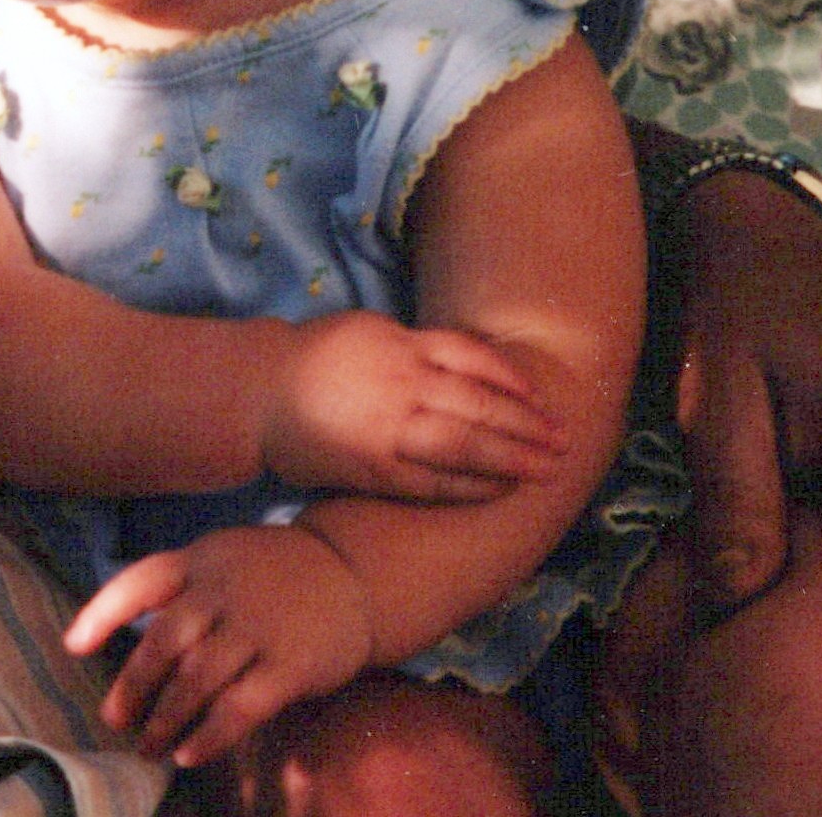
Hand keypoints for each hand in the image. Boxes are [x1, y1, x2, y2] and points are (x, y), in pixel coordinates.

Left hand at [63, 524, 373, 770]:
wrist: (353, 572)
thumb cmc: (271, 576)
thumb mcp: (222, 560)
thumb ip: (182, 593)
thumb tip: (126, 648)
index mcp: (200, 560)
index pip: (140, 582)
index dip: (103, 613)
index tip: (73, 647)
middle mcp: (225, 589)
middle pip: (165, 640)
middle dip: (133, 686)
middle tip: (115, 719)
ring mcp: (259, 626)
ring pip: (197, 678)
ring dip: (166, 719)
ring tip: (149, 746)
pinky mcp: (292, 664)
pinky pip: (241, 706)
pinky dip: (210, 735)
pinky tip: (189, 754)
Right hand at [258, 309, 563, 500]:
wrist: (256, 394)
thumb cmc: (313, 358)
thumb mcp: (367, 331)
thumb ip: (414, 348)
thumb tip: (464, 367)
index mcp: (401, 345)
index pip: (474, 359)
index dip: (513, 381)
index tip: (541, 399)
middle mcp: (402, 384)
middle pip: (480, 405)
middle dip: (527, 425)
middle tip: (565, 441)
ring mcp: (389, 429)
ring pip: (464, 445)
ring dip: (511, 458)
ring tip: (547, 470)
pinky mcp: (374, 469)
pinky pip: (431, 481)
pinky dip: (468, 487)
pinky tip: (497, 491)